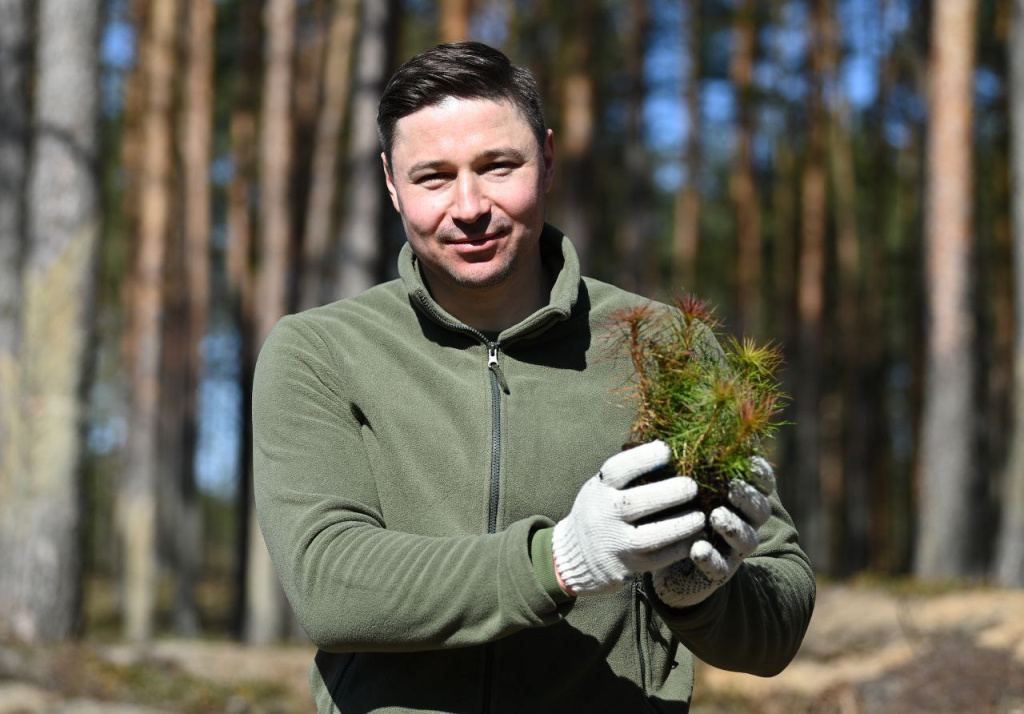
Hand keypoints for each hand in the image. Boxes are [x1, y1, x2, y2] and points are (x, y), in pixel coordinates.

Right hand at [551, 441, 704, 595]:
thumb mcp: (603, 488)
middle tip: (692, 486)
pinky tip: (695, 537)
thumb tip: (667, 450)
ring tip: (700, 515)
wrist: (577, 555)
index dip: (643, 457)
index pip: (617, 469)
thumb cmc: (600, 511)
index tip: (667, 450)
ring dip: (680, 525)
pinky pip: (658, 559)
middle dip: (669, 492)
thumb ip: (627, 475)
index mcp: (598, 489)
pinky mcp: (626, 567)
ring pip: (650, 536)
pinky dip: (680, 548)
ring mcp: (614, 543)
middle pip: (635, 503)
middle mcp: (602, 516)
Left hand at [651, 457, 775, 608]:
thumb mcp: (685, 484)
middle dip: (747, 497)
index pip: (762, 484)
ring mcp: (734, 549)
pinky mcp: (718, 572)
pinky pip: (719, 567)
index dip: (761, 473)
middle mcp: (744, 522)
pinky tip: (697, 549)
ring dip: (733, 527)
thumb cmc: (679, 511)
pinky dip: (710, 557)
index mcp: (740, 498)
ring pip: (746, 540)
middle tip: (732, 487)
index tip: (751, 461)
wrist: (669, 560)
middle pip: (760, 510)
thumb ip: (691, 460)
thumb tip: (681, 422)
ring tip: (716, 516)